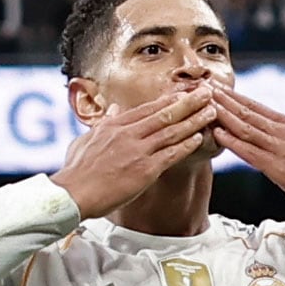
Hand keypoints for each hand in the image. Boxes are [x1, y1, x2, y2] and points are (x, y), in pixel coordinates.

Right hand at [51, 88, 218, 218]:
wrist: (72, 193)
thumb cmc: (76, 171)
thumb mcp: (86, 139)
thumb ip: (104, 123)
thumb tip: (114, 109)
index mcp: (114, 125)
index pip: (147, 108)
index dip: (169, 99)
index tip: (185, 92)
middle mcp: (128, 134)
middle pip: (164, 114)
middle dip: (189, 102)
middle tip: (207, 92)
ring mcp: (138, 151)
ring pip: (172, 131)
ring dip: (194, 120)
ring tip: (211, 111)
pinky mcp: (144, 170)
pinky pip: (171, 154)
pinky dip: (186, 145)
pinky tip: (200, 138)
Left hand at [210, 87, 284, 204]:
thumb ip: (281, 129)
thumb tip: (263, 122)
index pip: (255, 106)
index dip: (235, 97)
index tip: (219, 88)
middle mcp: (281, 132)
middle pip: (247, 113)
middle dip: (225, 101)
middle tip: (206, 90)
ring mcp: (278, 148)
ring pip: (246, 128)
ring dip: (224, 116)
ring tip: (207, 106)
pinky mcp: (276, 167)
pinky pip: (249, 152)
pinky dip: (232, 142)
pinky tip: (218, 134)